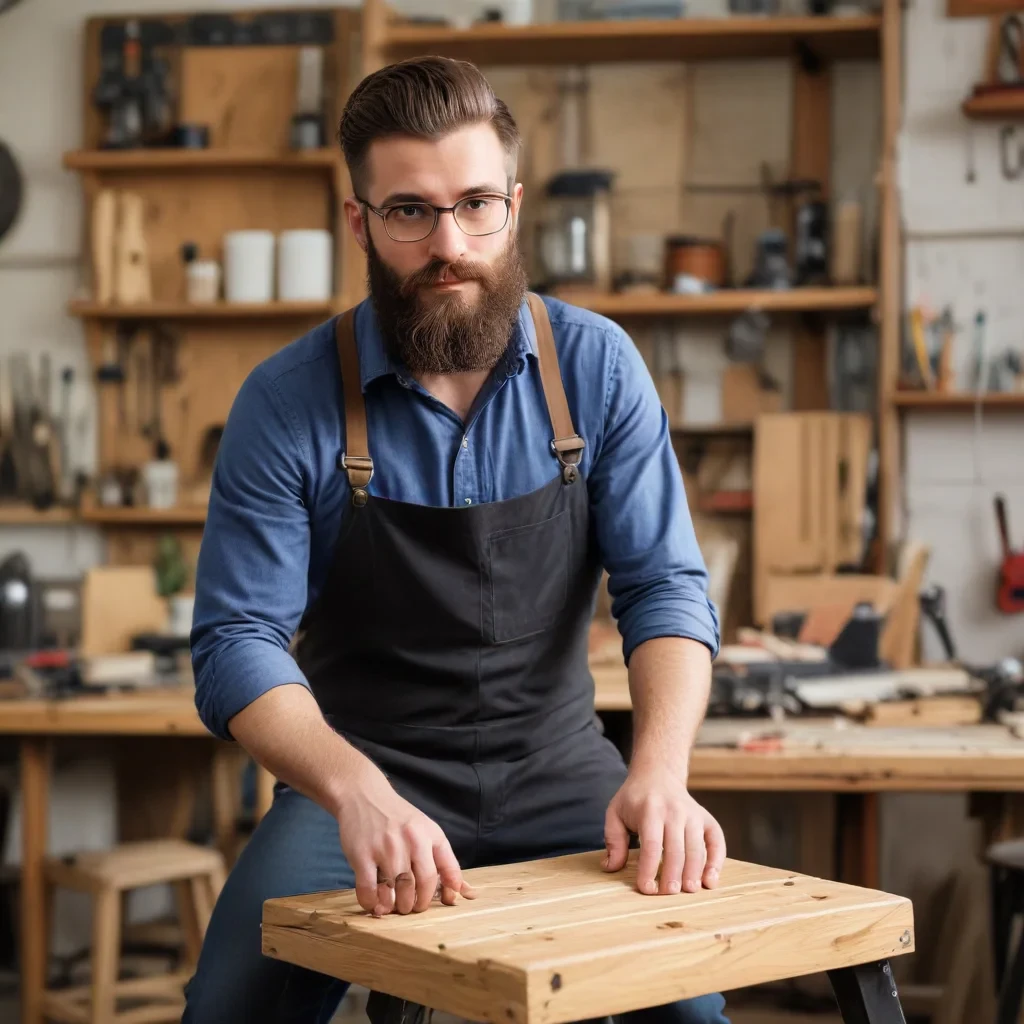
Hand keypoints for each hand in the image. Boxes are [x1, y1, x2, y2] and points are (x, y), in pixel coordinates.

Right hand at [335, 760, 476, 916]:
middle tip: (410, 906)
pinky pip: (368, 890)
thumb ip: (445, 859)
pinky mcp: (361, 855)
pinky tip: (374, 902)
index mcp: (427, 834)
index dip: (434, 895)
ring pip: (394, 891)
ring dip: (395, 906)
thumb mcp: (427, 829)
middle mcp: (408, 840)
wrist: (364, 796)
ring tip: (394, 905)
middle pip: (417, 886)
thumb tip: (460, 890)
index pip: (437, 874)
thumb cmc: (399, 817)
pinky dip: (371, 903)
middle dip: (414, 904)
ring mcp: (384, 848)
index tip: (428, 901)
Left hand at [603, 765, 724, 895]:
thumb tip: (611, 867)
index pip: (651, 844)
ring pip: (697, 848)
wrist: (658, 775)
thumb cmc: (634, 799)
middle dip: (673, 875)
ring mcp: (693, 814)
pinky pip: (716, 841)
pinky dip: (717, 862)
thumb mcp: (615, 813)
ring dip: (694, 873)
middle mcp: (675, 811)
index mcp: (650, 809)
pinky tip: (710, 880)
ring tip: (688, 891)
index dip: (649, 869)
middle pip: (676, 849)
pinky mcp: (706, 819)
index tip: (646, 888)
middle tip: (668, 894)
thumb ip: (613, 840)